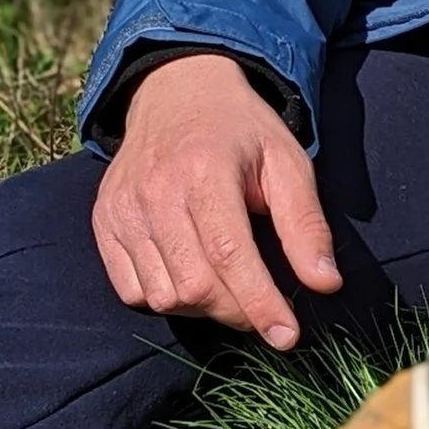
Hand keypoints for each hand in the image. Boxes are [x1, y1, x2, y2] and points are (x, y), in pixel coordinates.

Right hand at [93, 53, 339, 347]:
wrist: (176, 91)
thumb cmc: (242, 131)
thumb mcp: (287, 163)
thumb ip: (305, 225)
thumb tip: (325, 285)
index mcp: (205, 171)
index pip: (230, 256)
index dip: (260, 305)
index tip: (287, 337)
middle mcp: (155, 192)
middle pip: (194, 287)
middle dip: (237, 311)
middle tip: (261, 303)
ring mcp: (123, 209)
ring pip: (161, 296)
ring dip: (201, 307)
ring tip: (226, 281)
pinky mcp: (104, 222)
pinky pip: (130, 291)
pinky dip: (163, 298)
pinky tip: (189, 274)